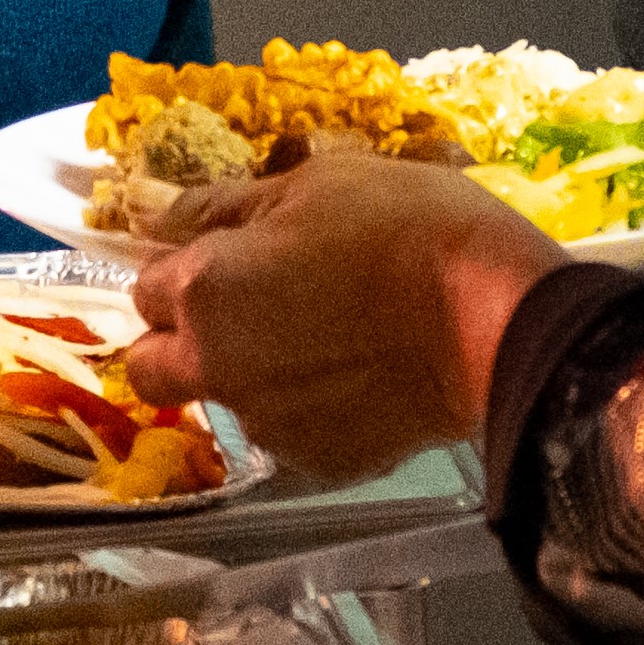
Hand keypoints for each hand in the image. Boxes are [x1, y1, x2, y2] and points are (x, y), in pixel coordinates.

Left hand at [123, 153, 571, 486]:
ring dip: (247, 374)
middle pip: (152, 368)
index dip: (182, 270)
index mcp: (204, 290)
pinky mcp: (317, 462)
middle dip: (179, 341)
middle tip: (244, 310)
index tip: (226, 259)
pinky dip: (307, 409)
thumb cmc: (409, 227)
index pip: (145, 288)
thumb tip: (160, 215)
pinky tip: (358, 376)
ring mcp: (266, 424)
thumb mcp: (316, 182)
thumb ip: (224, 206)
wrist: (498, 316)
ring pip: (223, 401)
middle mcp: (216, 366)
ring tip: (324, 340)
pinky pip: (288, 433)